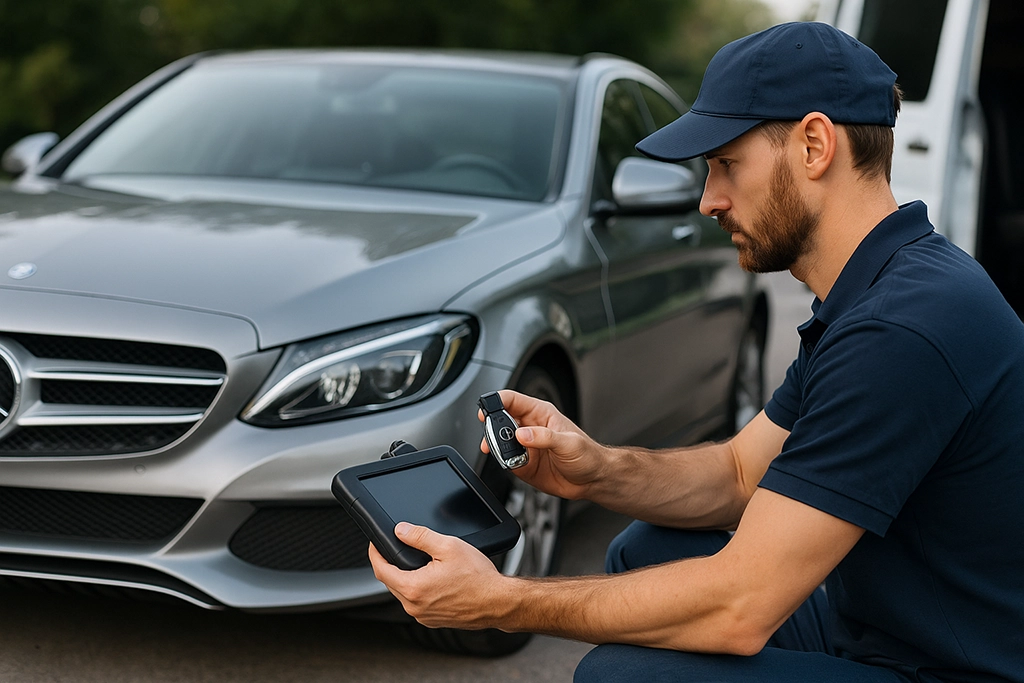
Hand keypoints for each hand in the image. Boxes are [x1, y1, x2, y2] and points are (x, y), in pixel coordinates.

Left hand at [368, 522, 513, 629]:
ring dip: (405, 577)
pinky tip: (432, 579)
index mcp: (413, 588)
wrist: (498, 602)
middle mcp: (414, 607)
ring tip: (418, 562)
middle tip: (397, 547)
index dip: (374, 554)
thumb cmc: (478, 578)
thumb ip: (420, 537)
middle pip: (390, 582)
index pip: (380, 570)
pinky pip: (417, 603)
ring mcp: (423, 616)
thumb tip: (401, 530)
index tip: (375, 543)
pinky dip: (418, 590)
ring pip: (403, 593)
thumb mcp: (448, 547)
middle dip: (390, 564)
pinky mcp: (433, 620)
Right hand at [479, 390, 605, 499]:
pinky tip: (513, 465)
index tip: (486, 410)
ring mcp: (525, 447)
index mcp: (540, 414)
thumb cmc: (588, 455)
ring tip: (504, 454)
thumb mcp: (569, 443)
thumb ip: (544, 437)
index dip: (496, 402)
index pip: (512, 401)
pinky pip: (505, 461)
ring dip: (497, 448)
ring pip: (499, 442)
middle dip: (492, 428)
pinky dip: (504, 463)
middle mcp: (530, 428)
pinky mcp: (523, 464)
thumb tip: (522, 434)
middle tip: (493, 438)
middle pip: (500, 421)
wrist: (593, 480)